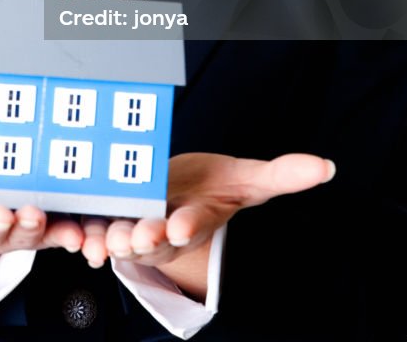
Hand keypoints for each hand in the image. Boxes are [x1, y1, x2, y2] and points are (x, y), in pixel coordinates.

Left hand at [81, 152, 334, 299]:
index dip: (188, 223)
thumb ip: (283, 174)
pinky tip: (78, 234)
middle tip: (136, 234)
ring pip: (123, 238)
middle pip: (155, 237)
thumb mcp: (250, 179)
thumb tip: (327, 167)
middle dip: (145, 237)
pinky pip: (99, 230)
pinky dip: (88, 234)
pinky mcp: (116, 220)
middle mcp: (167, 227)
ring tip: (104, 238)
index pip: (196, 221)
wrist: (185, 195)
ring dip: (112, 239)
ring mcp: (139, 226)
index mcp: (198, 216)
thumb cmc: (216, 188)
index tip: (179, 225)